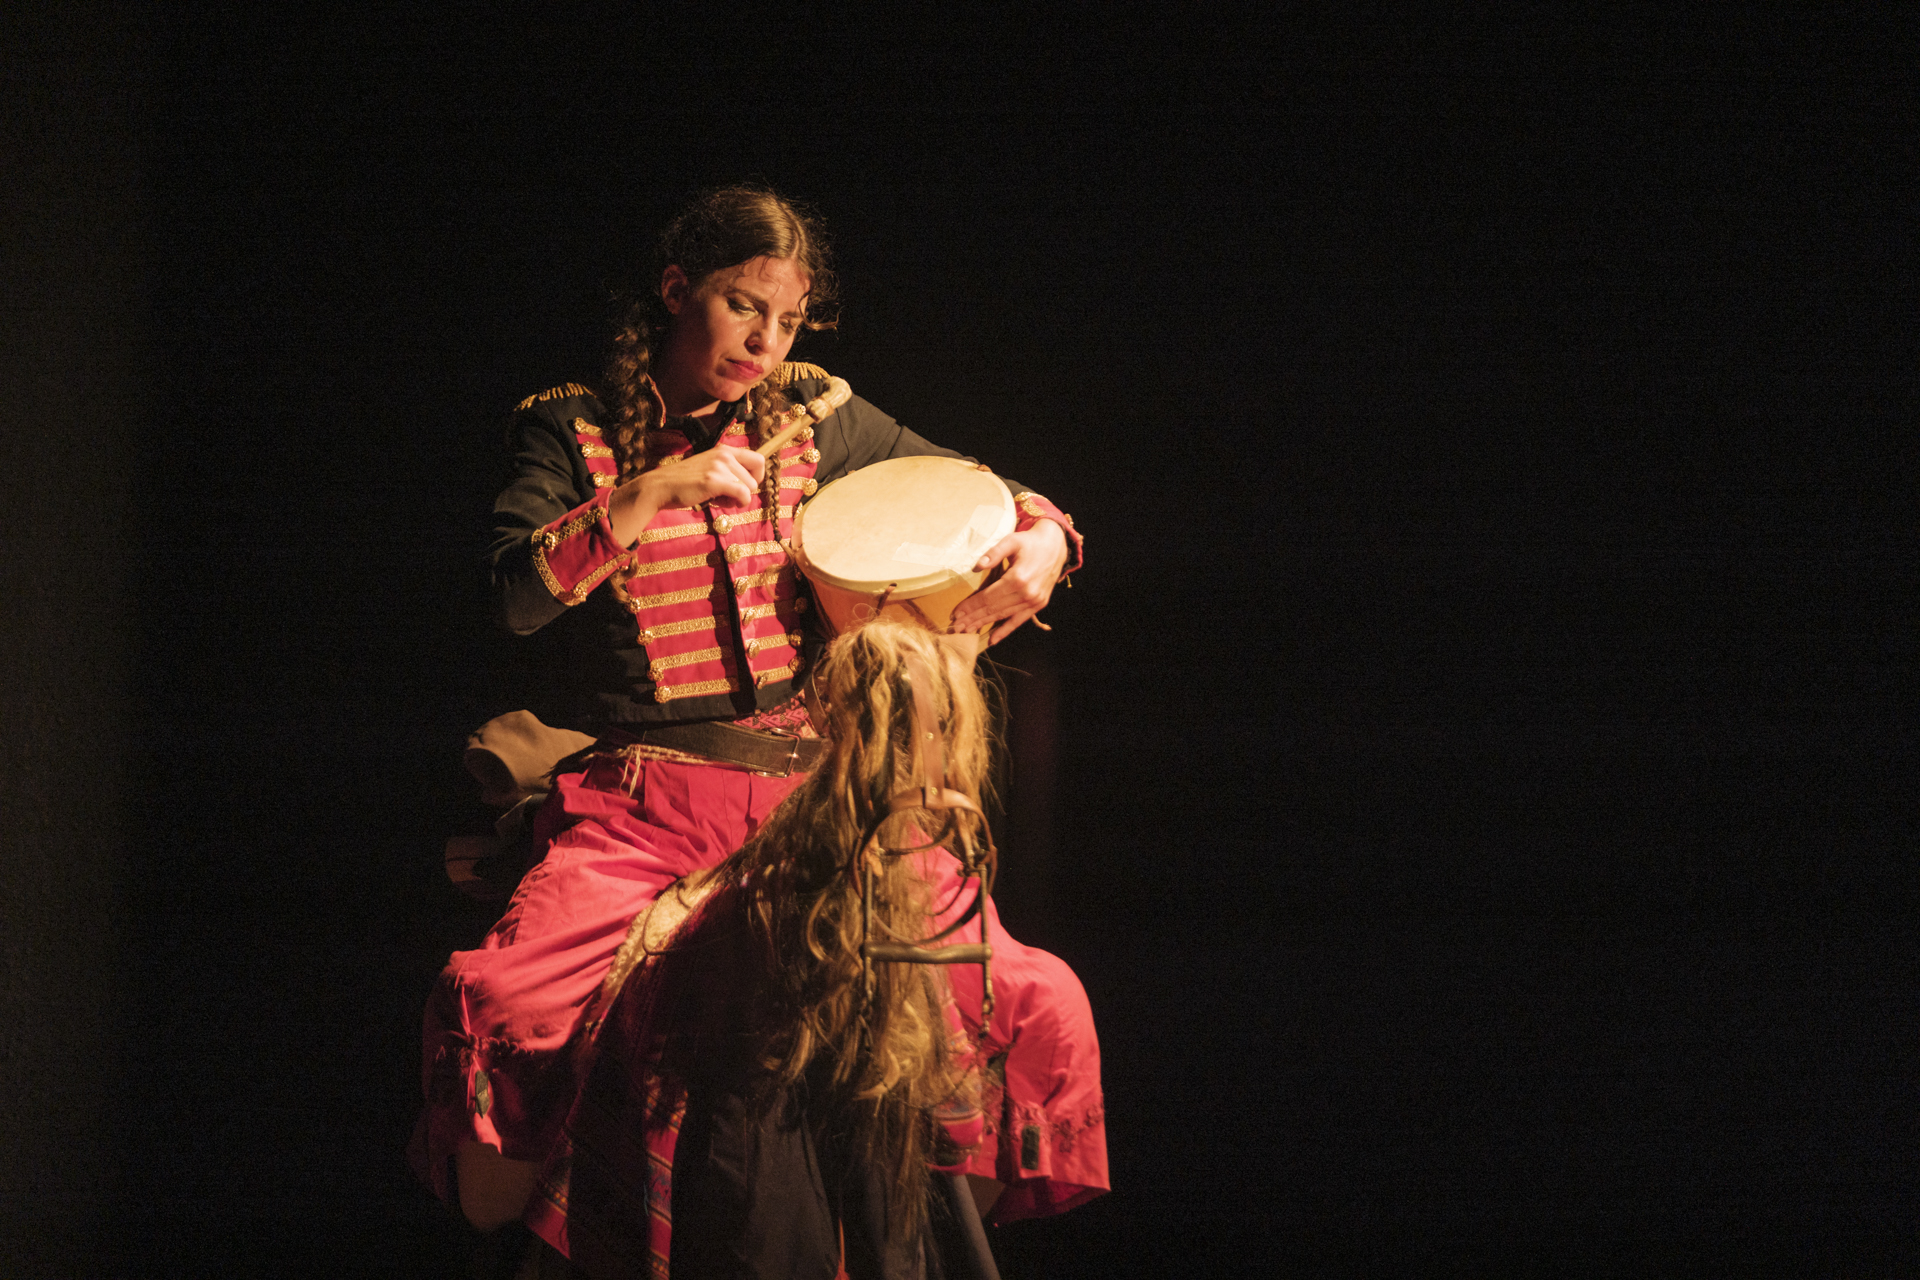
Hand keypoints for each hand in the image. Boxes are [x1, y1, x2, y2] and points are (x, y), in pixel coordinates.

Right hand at [609, 446, 765, 543]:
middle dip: (744, 492)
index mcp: (725, 450)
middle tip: (725, 495)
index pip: (759, 459)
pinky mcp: (715, 480)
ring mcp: (719, 466)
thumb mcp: (710, 468)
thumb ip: (729, 471)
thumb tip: (752, 485)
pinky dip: (737, 504)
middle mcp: (724, 454)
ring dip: (736, 499)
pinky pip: (743, 495)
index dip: (756, 477)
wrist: (661, 487)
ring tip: (717, 497)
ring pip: (750, 488)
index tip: (744, 486)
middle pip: (756, 479)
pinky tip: (719, 502)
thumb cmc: (686, 483)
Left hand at [949, 519, 1069, 644]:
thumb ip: (994, 553)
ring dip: (984, 624)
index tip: (956, 613)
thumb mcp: (1011, 541)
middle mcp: (1026, 593)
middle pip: (993, 609)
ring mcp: (1034, 601)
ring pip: (1003, 616)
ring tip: (967, 631)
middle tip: (956, 627)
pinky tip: (992, 640)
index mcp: (1017, 578)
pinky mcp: (1038, 604)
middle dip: (973, 618)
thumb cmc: (1030, 543)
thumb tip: (977, 566)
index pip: (988, 597)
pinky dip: (1005, 631)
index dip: (971, 606)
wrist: (1056, 546)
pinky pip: (1019, 621)